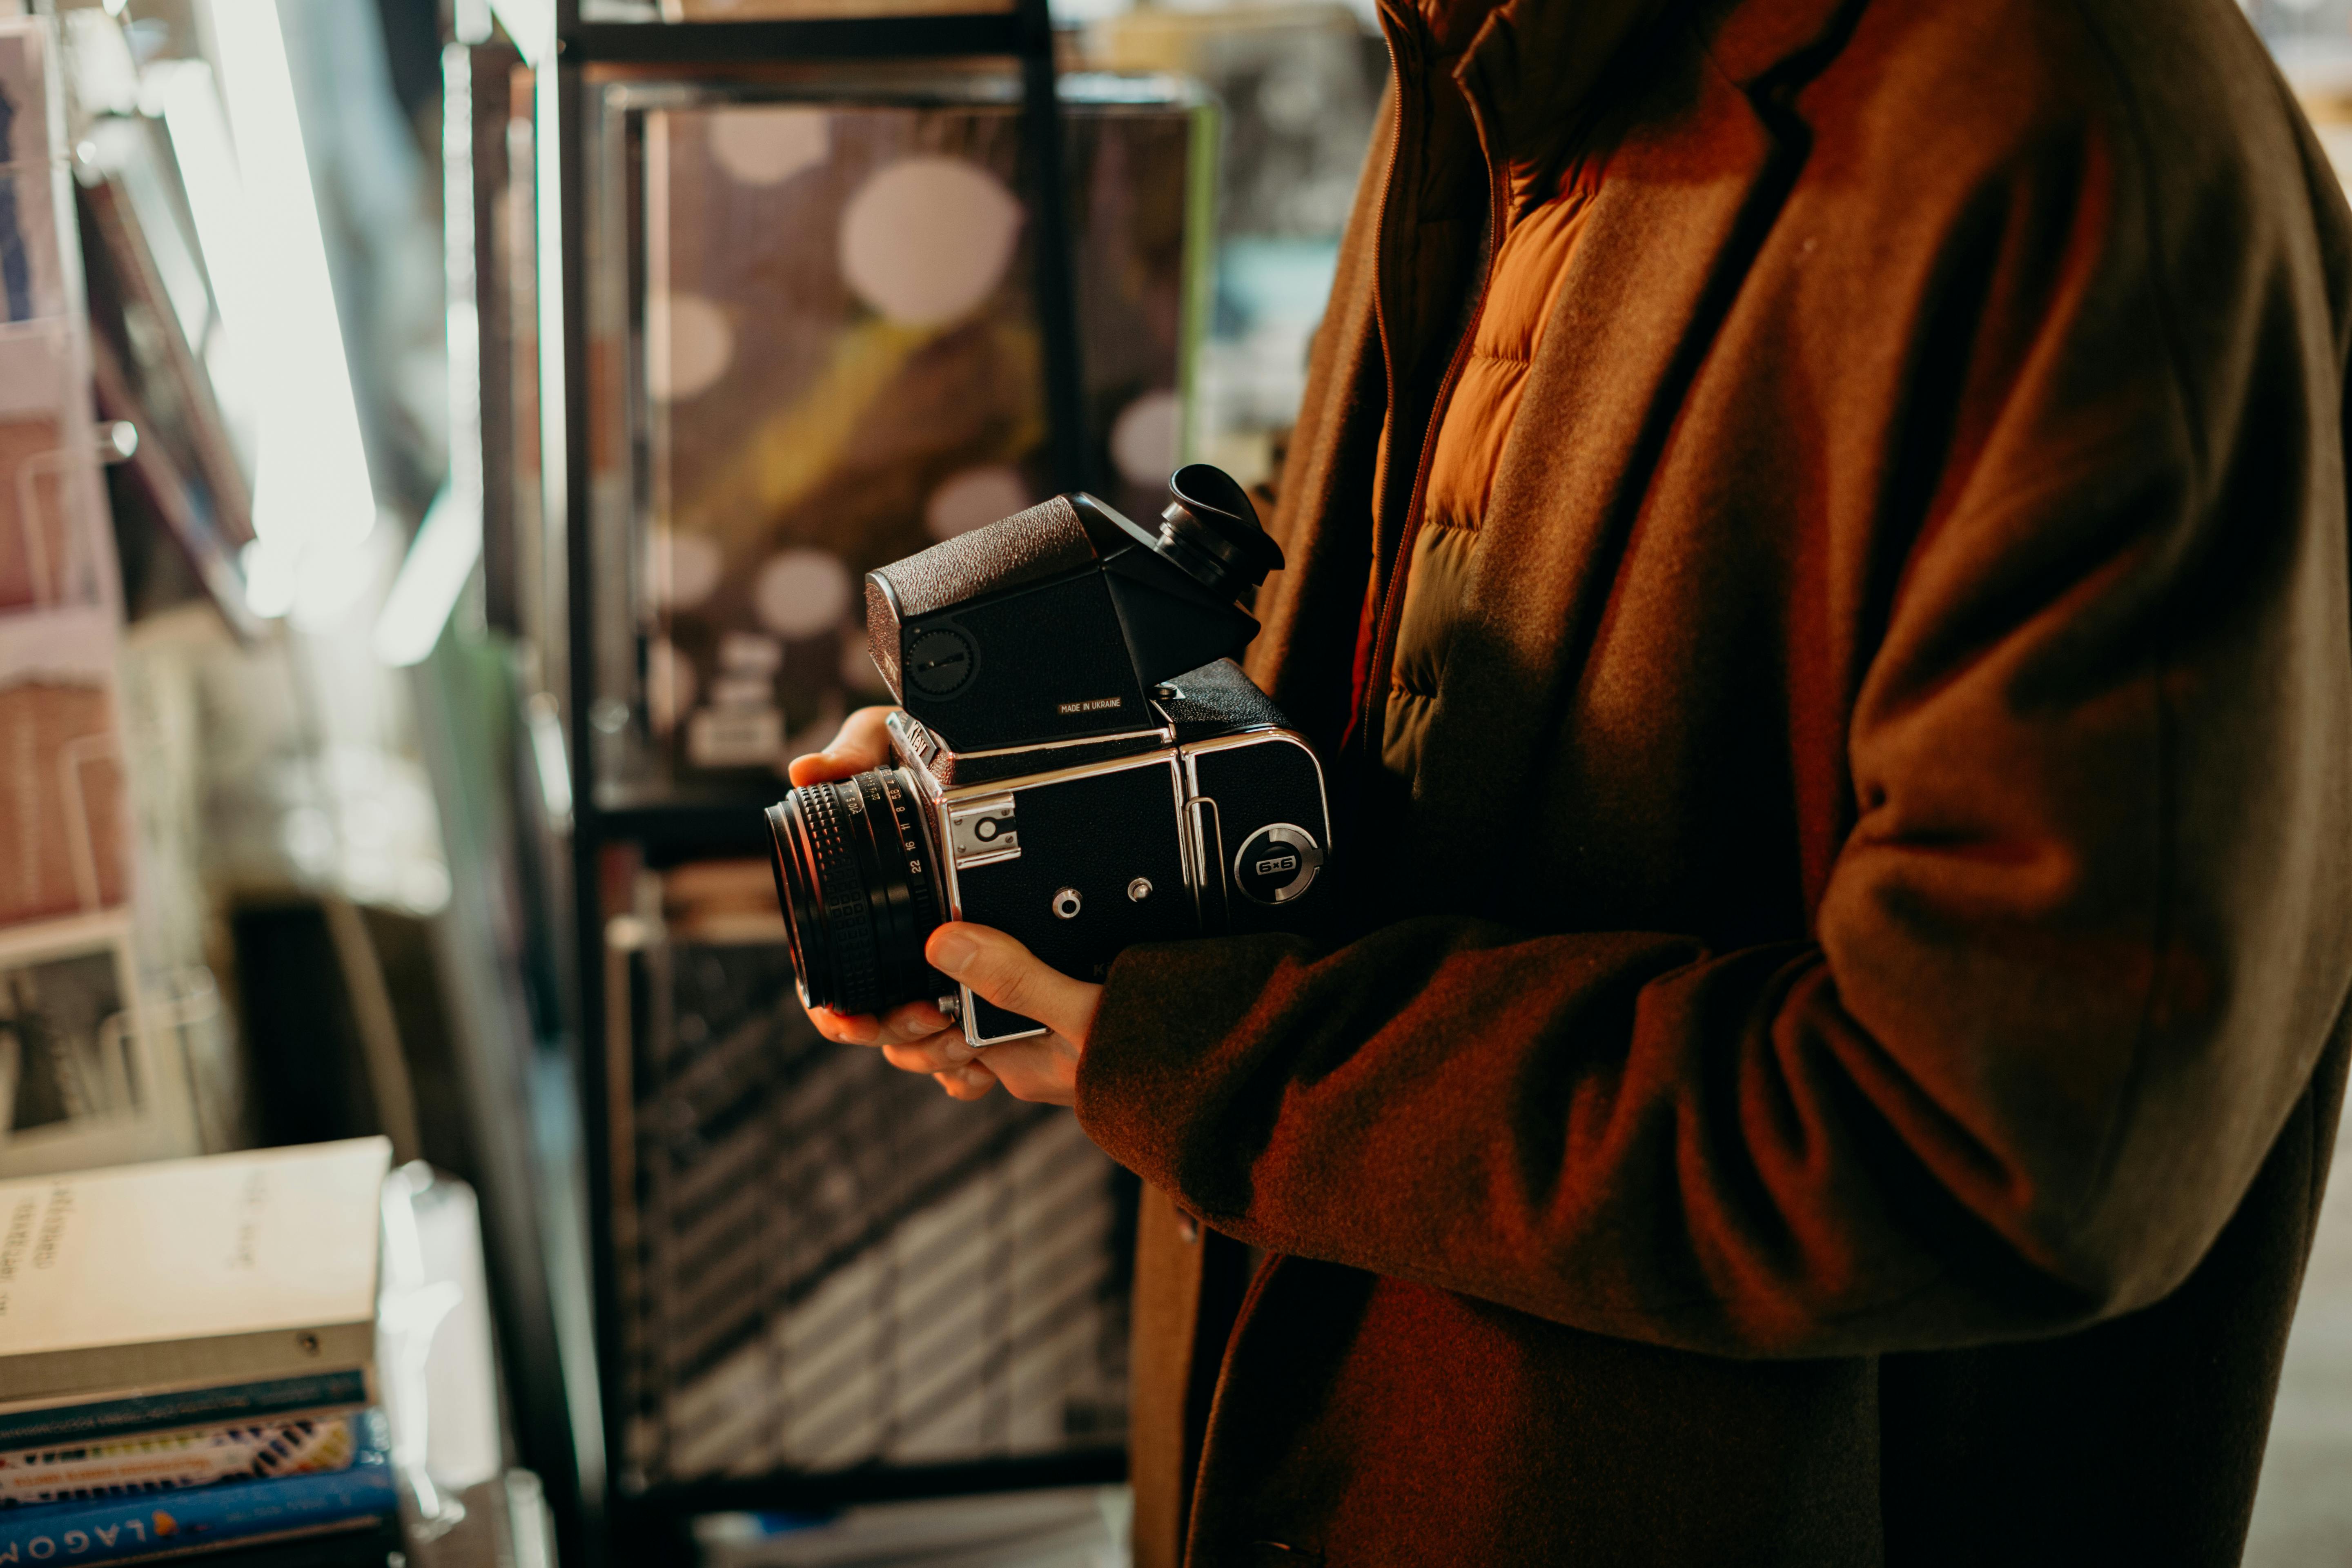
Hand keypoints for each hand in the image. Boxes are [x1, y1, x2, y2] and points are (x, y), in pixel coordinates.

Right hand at [789, 711, 1101, 1103]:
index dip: (839, 1014)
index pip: (836, 988)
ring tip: (965, 1038)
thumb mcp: (898, 746)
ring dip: (937, 1055)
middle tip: (931, 1019)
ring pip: (925, 1050)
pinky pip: (970, 1061)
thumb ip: (853, 752)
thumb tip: (808, 770)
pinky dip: (969, 1073)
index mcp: (870, 916)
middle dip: (899, 1036)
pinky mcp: (992, 996)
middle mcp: (904, 954)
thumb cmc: (931, 760)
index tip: (850, 1020)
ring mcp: (946, 979)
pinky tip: (985, 1065)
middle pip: (882, 1030)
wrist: (1009, 767)